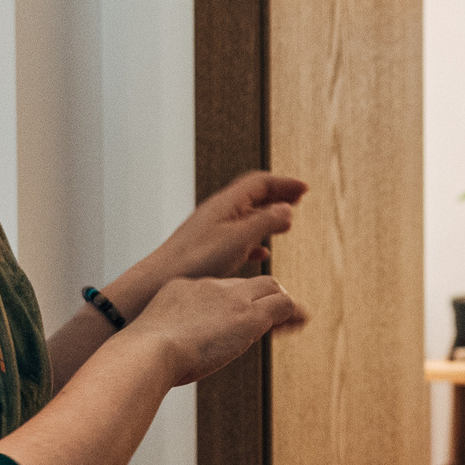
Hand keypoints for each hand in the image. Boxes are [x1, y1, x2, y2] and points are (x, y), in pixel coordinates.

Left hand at [97, 172, 306, 321]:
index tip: (305, 189)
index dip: (284, 184)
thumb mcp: (238, 239)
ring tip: (285, 223)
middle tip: (299, 200)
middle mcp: (218, 213)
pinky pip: (237, 238)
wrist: (159, 281)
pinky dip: (255, 240)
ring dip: (268, 217)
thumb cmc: (194, 260)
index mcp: (225, 204)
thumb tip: (287, 209)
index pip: (260, 183)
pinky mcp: (207, 251)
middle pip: (253, 196)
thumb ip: (264, 222)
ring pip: (246, 217)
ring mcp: (211, 231)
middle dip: (278, 196)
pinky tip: (261, 254)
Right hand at [127, 275, 307, 385]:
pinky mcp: (249, 317)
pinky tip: (298, 321)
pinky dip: (291, 312)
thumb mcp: (149, 338)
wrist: (149, 351)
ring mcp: (231, 299)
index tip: (233, 316)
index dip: (230, 302)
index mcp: (184, 288)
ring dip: (278, 301)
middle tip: (268, 313)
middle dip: (258, 296)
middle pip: (245, 283)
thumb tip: (161, 362)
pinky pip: (282, 304)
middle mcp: (210, 286)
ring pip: (268, 287)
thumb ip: (162, 340)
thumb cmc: (142, 356)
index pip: (217, 288)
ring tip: (289, 315)